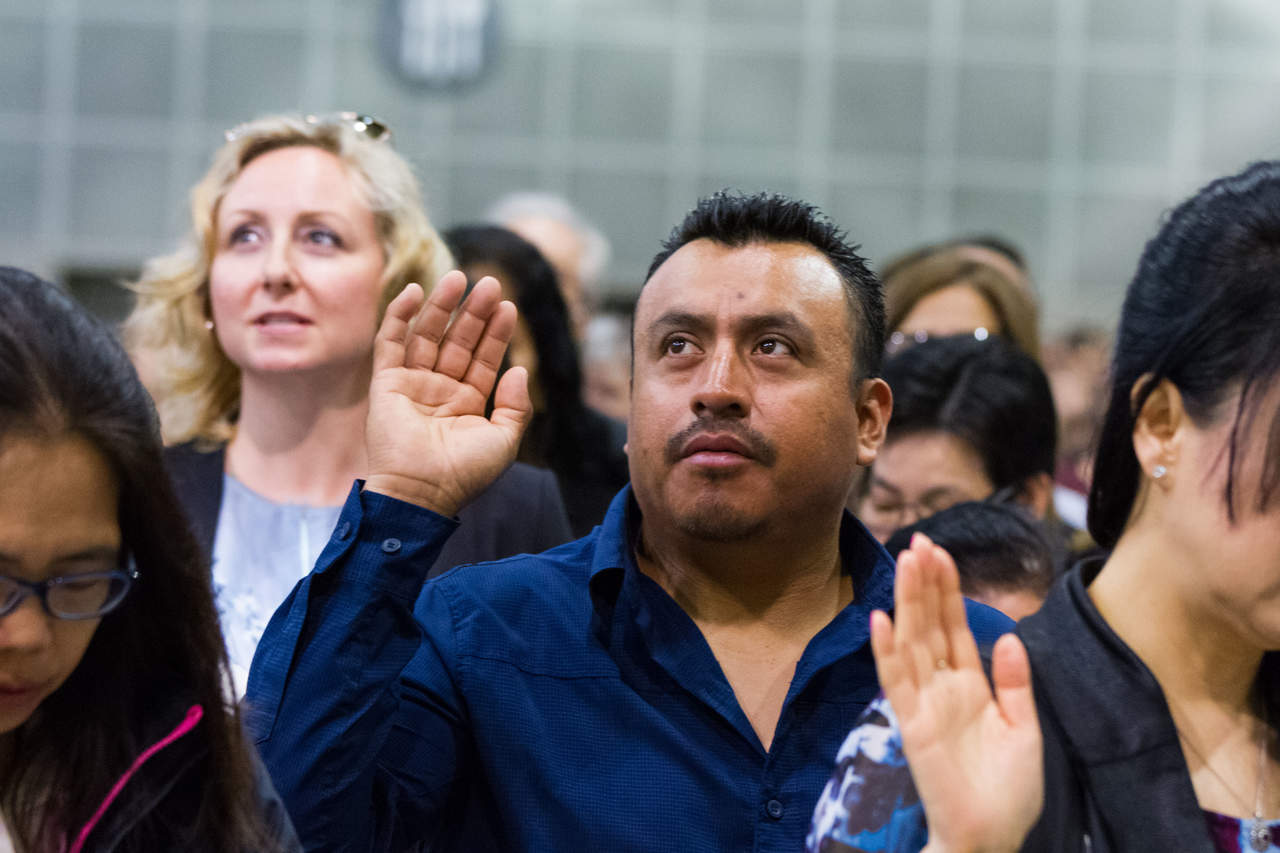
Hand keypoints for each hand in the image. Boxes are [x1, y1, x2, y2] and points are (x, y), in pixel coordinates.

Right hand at [364, 272, 531, 516]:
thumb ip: (516, 407)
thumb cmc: (464, 473)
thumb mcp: (504, 441)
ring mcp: (412, 385)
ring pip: (428, 336)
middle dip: (473, 313)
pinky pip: (390, 343)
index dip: (495, 333)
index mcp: (467, 404)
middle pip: (458, 341)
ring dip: (442, 306)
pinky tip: (414, 291)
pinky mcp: (386, 383)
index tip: (508, 307)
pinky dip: (399, 316)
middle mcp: (439, 391)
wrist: (422, 492)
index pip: (483, 359)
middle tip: (489, 283)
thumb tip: (520, 370)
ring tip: (459, 278)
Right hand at [871, 534, 1042, 852]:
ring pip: (913, 642)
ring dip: (907, 602)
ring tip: (905, 562)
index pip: (955, 626)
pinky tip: (881, 620)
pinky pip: (897, 681)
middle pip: (931, 624)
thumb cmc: (1008, 792)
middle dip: (925, 583)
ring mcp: (925, 704)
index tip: (940, 552)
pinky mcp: (913, 725)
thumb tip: (1010, 636)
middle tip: (919, 540)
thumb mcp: (1025, 731)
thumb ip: (1015, 684)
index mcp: (971, 686)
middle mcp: (943, 687)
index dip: (948, 589)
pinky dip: (887, 651)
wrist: (990, 838)